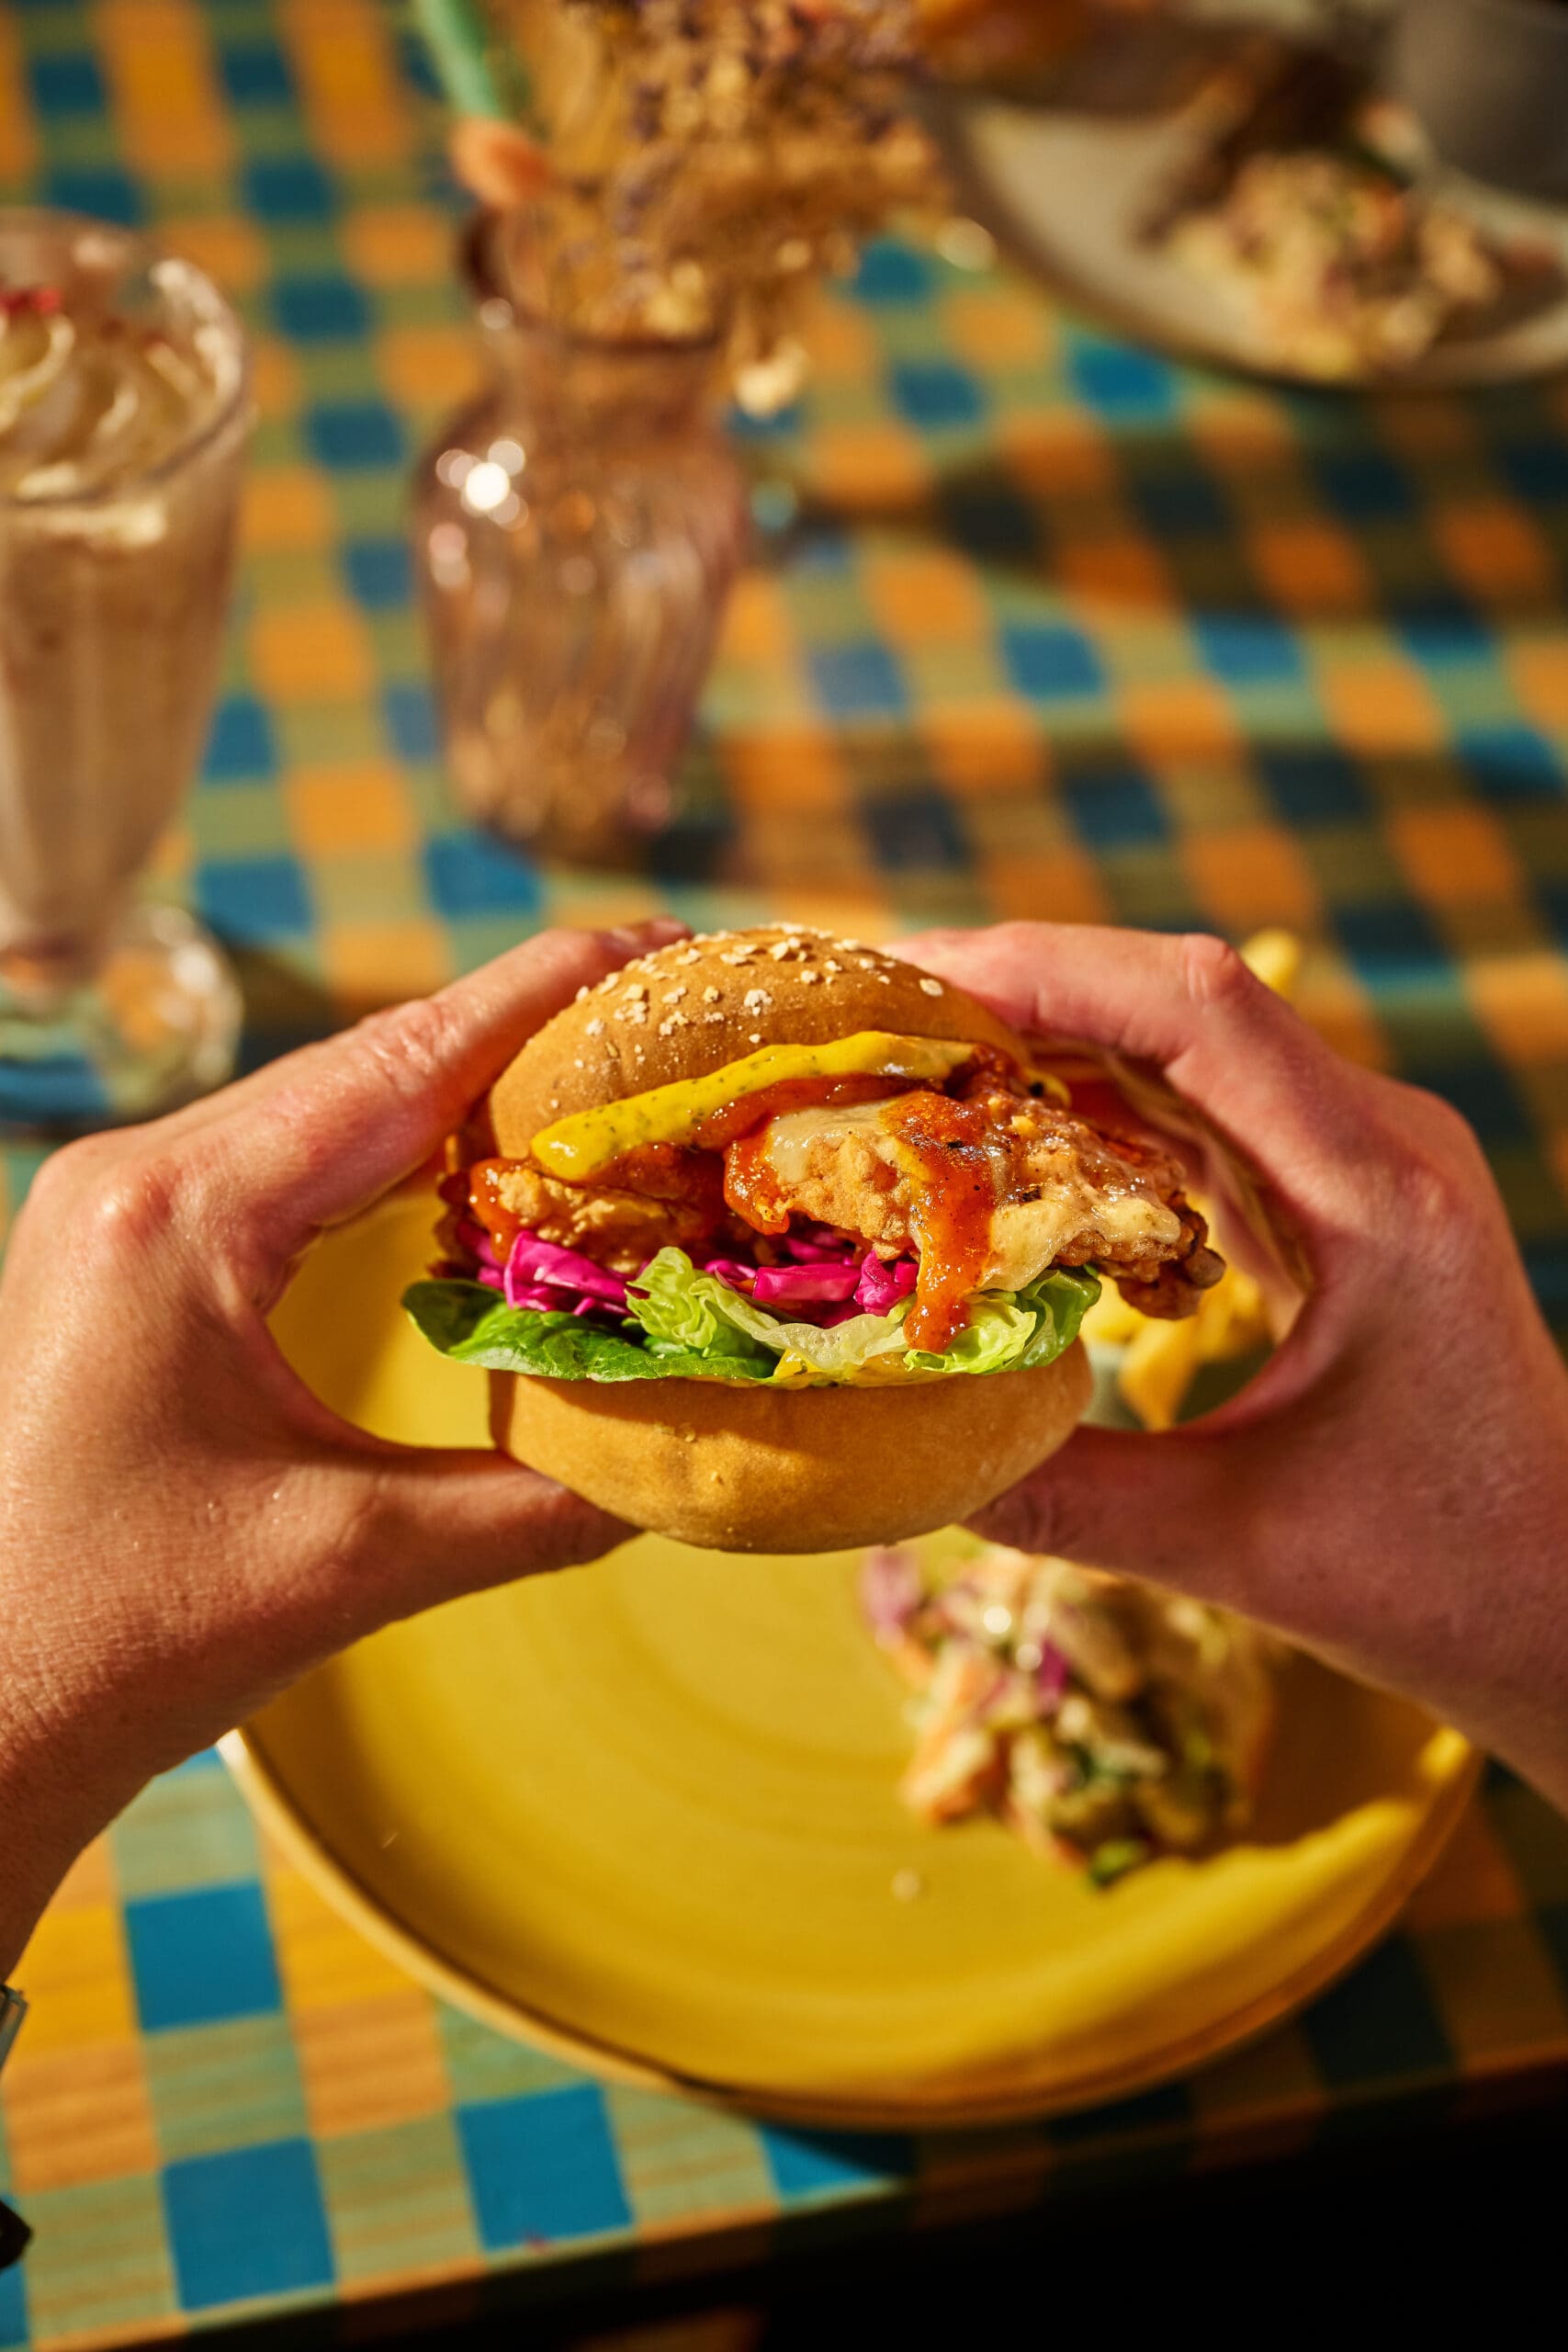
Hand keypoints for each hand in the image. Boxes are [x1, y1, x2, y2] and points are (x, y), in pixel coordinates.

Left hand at [0, 921, 682, 1972]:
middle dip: (516, 1034)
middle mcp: (137, 1181)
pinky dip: (390, 1157)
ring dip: (456, 1092)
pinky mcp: (126, 1259)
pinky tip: (474, 1168)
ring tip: (595, 1072)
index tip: (654, 947)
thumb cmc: (122, 1641)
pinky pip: (283, 1169)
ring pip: (323, 1113)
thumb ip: (540, 1503)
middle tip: (656, 1008)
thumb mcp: (354, 1564)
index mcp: (179, 1218)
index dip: (537, 1000)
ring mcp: (120, 1214)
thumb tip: (693, 1460)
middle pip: (362, 1068)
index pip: (395, 1065)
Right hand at [902, 922, 1567, 1809]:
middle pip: (1176, 1000)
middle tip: (859, 1019)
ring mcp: (1358, 1162)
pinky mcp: (1331, 1198)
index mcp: (1378, 1195)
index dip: (1044, 969)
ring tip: (895, 1065)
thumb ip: (1054, 1495)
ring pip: (1178, 1047)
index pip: (1200, 1009)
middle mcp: (1375, 1144)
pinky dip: (1084, 1111)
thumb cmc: (1441, 1578)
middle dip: (1012, 989)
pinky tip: (989, 1142)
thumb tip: (873, 1453)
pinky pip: (1193, 1115)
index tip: (902, 983)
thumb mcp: (1233, 1545)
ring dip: (1040, 1042)